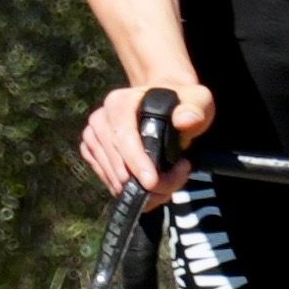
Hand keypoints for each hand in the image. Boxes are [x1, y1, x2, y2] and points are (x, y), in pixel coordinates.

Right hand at [82, 78, 209, 200]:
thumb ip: (195, 107)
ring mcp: (93, 137)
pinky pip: (108, 181)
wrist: (166, 106)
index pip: (123, 136)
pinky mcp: (93, 154)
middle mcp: (100, 119)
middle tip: (172, 186)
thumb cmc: (180, 102)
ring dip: (140, 190)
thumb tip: (185, 120)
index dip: (136, 161)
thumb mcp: (196, 99)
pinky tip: (150, 185)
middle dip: (143, 182)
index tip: (152, 182)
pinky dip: (129, 189)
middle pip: (116, 161)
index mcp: (119, 102)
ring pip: (112, 176)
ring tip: (168, 183)